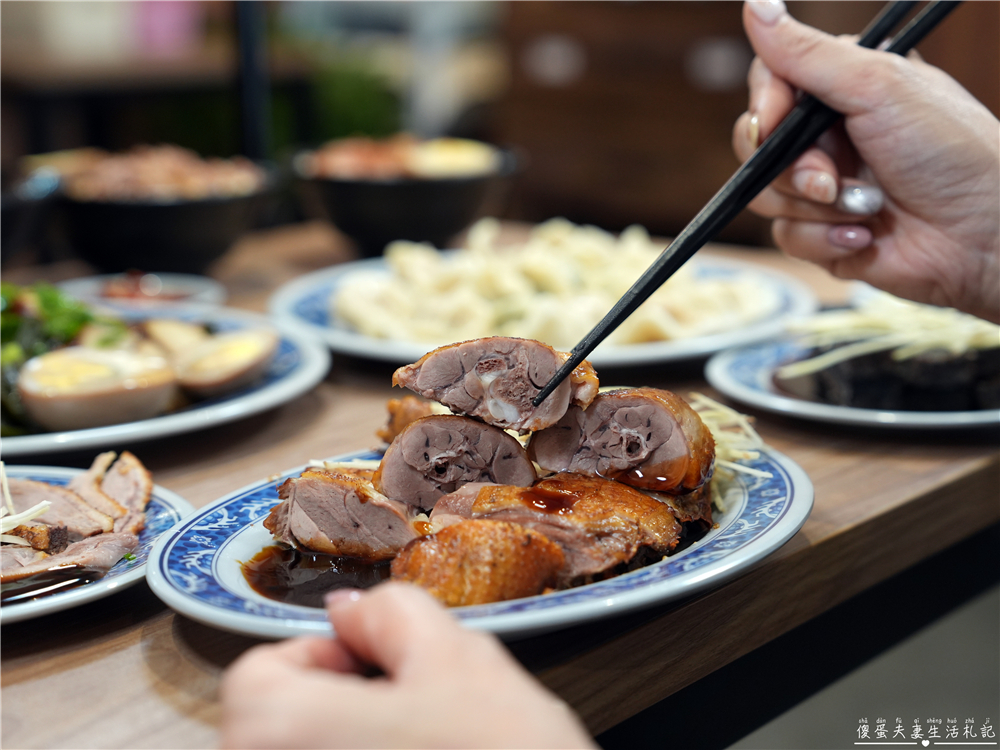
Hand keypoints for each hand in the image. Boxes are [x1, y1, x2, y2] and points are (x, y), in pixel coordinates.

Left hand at [220, 582, 595, 748]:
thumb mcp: (459, 658)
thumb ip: (390, 612)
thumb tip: (349, 609)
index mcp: (279, 733)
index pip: (258, 672)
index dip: (323, 656)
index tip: (379, 670)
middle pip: (279, 725)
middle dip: (344, 705)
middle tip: (417, 715)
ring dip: (360, 744)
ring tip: (433, 748)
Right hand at [733, 0, 999, 322]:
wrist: (983, 232)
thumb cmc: (950, 150)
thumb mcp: (877, 86)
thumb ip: (808, 53)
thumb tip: (756, 5)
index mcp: (842, 90)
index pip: (770, 84)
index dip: (764, 107)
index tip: (772, 122)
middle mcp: (828, 137)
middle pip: (757, 145)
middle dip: (792, 169)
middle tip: (829, 180)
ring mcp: (823, 187)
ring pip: (766, 195)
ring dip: (816, 208)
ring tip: (867, 207)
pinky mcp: (823, 232)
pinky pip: (787, 236)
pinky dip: (825, 239)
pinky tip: (864, 235)